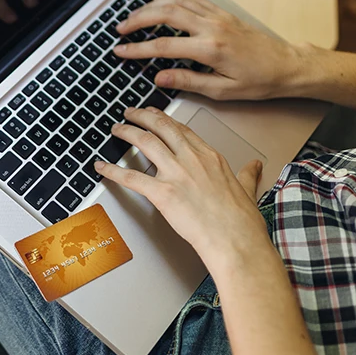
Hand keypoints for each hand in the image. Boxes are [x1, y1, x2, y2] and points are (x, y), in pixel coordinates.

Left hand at [94, 106, 268, 269]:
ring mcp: (176, 175)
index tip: (155, 114)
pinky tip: (101, 166)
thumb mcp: (247, 189)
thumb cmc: (241, 222)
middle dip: (142, 116)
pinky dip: (112, 170)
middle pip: (161, 128)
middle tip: (130, 113)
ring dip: (127, 133)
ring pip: (145, 142)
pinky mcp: (163, 194)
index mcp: (211, 157)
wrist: (236, 242)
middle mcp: (192, 160)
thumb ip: (247, 173)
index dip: (165, 119)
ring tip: (116, 129)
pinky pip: (130, 177)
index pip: (182, 130)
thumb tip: (254, 165)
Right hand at [113, 0, 306, 100]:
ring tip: (134, 16)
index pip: (163, 46)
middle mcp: (212, 27)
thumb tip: (160, 77)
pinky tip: (161, 5)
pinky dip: (172, 0)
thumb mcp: (223, 91)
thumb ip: (188, 81)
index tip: (121, 51)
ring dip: (151, 6)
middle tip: (120, 28)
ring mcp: (218, 16)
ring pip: (177, 2)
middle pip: (165, 14)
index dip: (138, 49)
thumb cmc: (260, 81)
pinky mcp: (222, 13)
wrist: (288, 66)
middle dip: (138, 19)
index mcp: (211, 49)